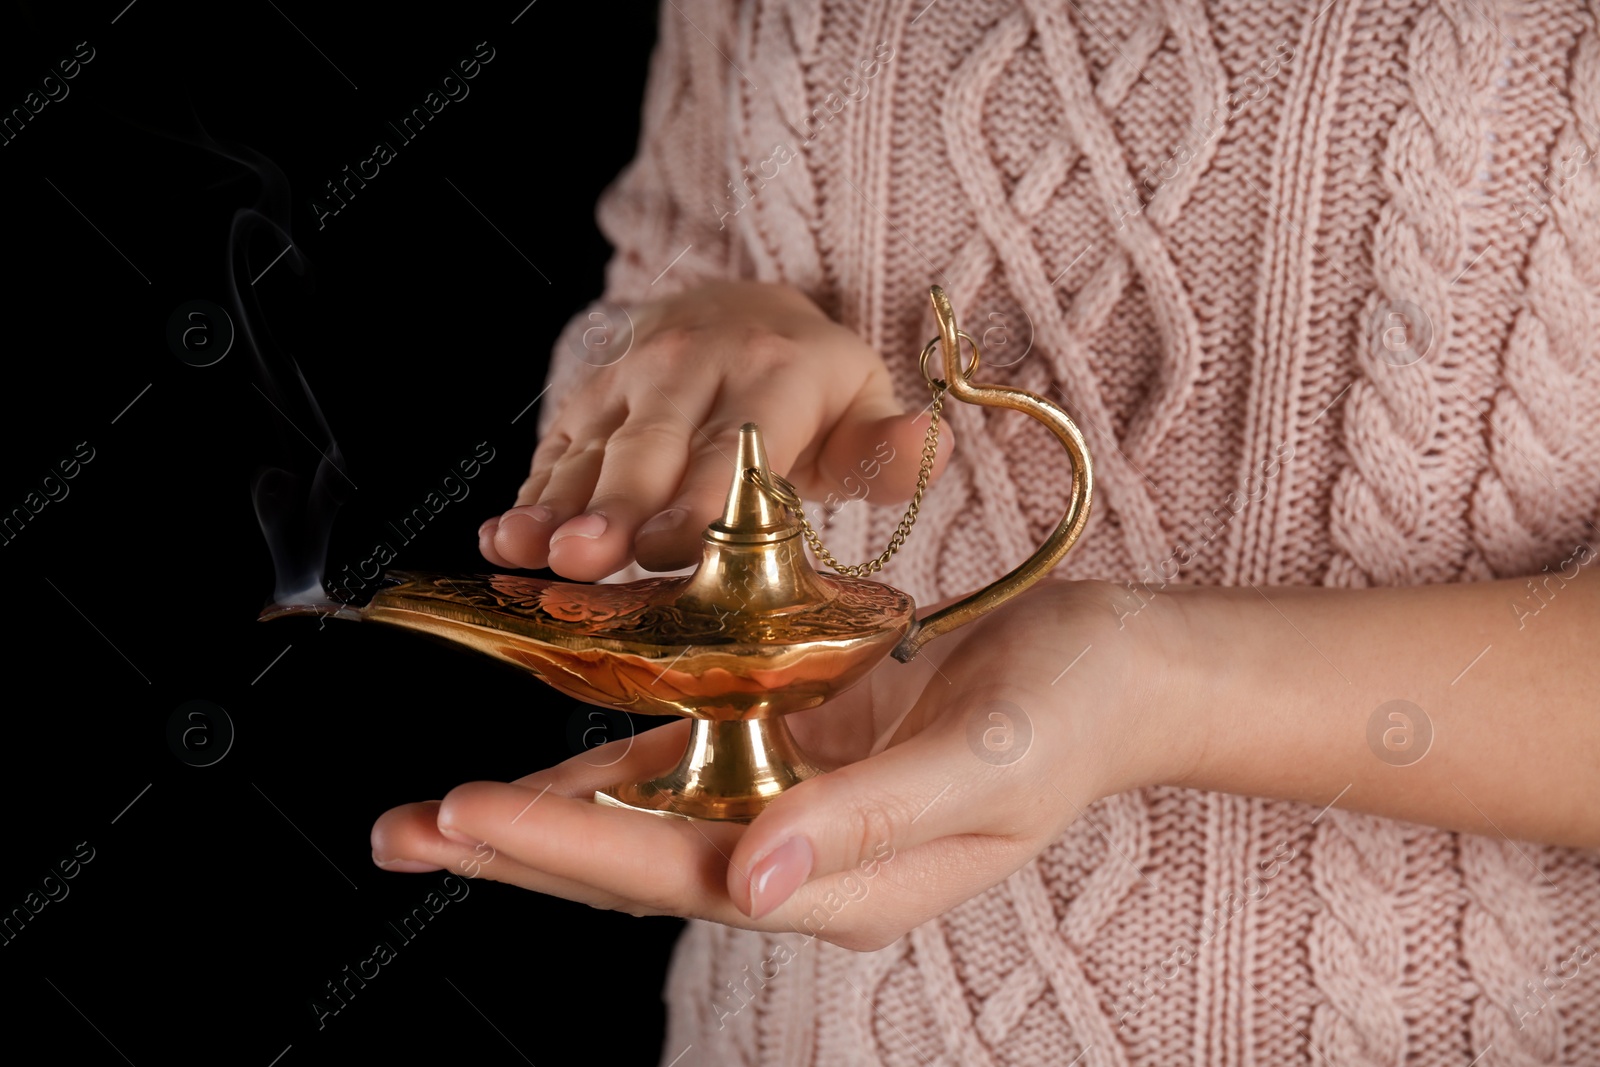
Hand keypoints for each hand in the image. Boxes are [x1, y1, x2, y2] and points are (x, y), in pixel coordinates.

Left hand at [369, 580, 1191, 949]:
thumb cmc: (1064, 715)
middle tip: (402, 837)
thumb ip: (865, 825)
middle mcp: (801, 858)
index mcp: (842, 884)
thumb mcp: (978, 768)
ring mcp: (794, 810)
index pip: (676, 873)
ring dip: (540, 816)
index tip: (468, 812)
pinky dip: (612, 762)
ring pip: (643, 822)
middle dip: (515, 850)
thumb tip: (747, 884)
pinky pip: (687, 764)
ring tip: (433, 820)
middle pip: (632, 864)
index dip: (565, 845)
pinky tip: (547, 762)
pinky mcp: (798, 756)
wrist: (1113, 671)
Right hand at [478, 280, 951, 580]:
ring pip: (592, 448)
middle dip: (615, 507)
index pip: (734, 447)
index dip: (698, 501)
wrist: (745, 310)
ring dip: (555, 504)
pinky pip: (557, 446)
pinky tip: (499, 541)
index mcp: (774, 375)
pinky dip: (529, 493)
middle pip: (651, 449)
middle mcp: (695, 367)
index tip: (668, 550)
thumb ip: (892, 448)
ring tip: (523, 551)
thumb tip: (928, 450)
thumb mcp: (864, 405)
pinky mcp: (590, 396)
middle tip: (582, 559)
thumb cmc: (812, 387)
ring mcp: (634, 379)